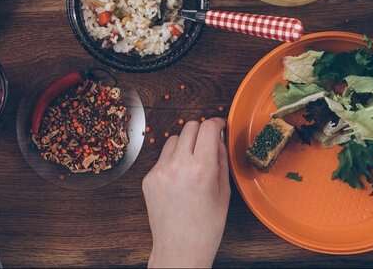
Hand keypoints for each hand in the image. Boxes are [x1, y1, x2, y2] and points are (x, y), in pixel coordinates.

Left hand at [143, 118, 229, 267]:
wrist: (180, 249)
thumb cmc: (206, 226)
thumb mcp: (224, 192)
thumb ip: (221, 159)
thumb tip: (218, 137)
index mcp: (202, 168)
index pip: (208, 128)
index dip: (216, 123)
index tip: (219, 126)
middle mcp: (179, 165)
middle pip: (190, 127)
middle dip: (201, 131)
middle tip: (207, 143)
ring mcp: (160, 171)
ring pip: (174, 139)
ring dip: (185, 144)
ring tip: (192, 163)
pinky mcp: (149, 178)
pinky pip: (162, 157)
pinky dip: (172, 160)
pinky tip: (179, 179)